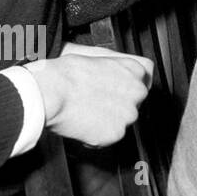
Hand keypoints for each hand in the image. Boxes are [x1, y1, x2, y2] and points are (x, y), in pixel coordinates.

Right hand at [25, 43, 152, 148]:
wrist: (52, 91)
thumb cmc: (66, 73)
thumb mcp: (97, 57)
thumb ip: (114, 67)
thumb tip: (112, 74)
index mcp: (135, 69)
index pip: (144, 81)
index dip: (128, 89)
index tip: (117, 93)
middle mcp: (137, 91)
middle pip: (134, 103)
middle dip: (118, 107)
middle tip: (95, 105)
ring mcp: (129, 113)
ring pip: (122, 122)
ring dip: (106, 122)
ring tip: (84, 113)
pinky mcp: (116, 133)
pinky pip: (108, 138)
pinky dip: (95, 137)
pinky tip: (81, 125)